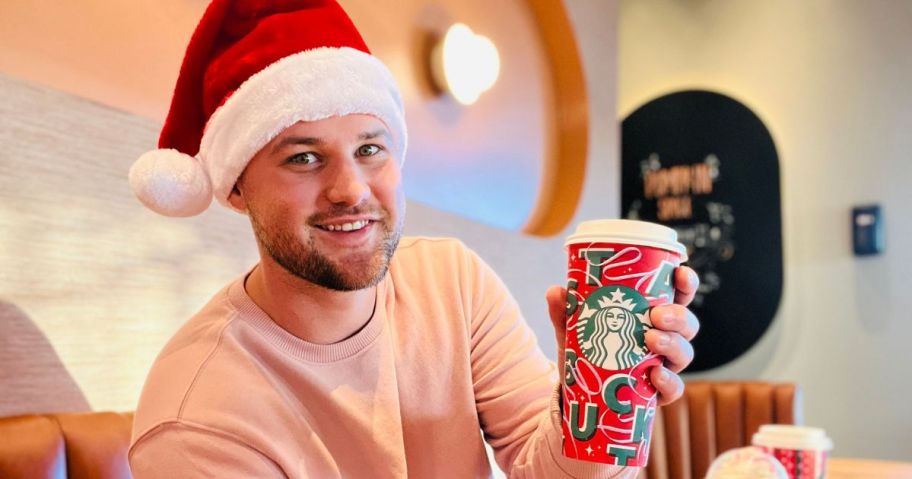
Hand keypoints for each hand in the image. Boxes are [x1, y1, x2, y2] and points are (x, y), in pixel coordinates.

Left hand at [546, 266, 699, 405]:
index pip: (678, 296)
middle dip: (678, 316)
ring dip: (672, 344)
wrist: (576, 393)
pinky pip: (674, 388)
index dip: (685, 283)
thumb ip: (564, 312)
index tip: (680, 273)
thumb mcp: (572, 330)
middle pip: (688, 324)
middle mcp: (664, 339)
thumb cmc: (585, 351)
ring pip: (685, 353)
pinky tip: (654, 374)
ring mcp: (664, 366)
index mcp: (650, 316)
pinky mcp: (657, 393)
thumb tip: (555, 291)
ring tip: (650, 339)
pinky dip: (668, 381)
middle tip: (656, 315)